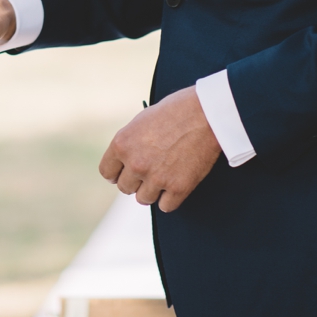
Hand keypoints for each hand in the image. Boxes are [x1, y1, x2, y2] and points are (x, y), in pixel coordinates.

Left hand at [99, 87, 222, 211]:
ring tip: (165, 176)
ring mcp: (156, 178)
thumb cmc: (177, 110)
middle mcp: (136, 164)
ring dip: (153, 191)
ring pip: (144, 199)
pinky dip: (170, 199)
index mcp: (122, 144)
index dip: (117, 173)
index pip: (108, 173)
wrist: (208, 113)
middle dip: (136, 181)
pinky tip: (176, 185)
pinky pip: (166, 206)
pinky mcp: (178, 188)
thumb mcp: (142, 121)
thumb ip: (131, 143)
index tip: (125, 173)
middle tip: (150, 171)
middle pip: (125, 188)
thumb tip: (126, 161)